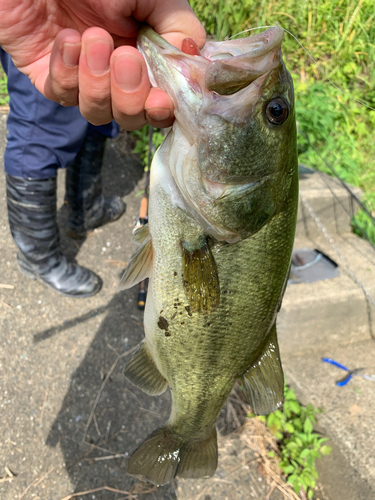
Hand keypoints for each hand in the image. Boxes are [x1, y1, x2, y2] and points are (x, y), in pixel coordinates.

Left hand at [0, 0, 204, 129]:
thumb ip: (177, 26)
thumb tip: (192, 60)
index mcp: (145, 55)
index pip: (160, 101)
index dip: (162, 110)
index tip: (161, 101)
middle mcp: (116, 73)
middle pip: (131, 116)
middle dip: (129, 97)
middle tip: (124, 58)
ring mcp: (83, 77)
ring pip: (98, 112)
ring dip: (97, 82)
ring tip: (91, 38)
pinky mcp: (50, 76)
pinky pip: (62, 95)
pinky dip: (67, 71)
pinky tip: (66, 39)